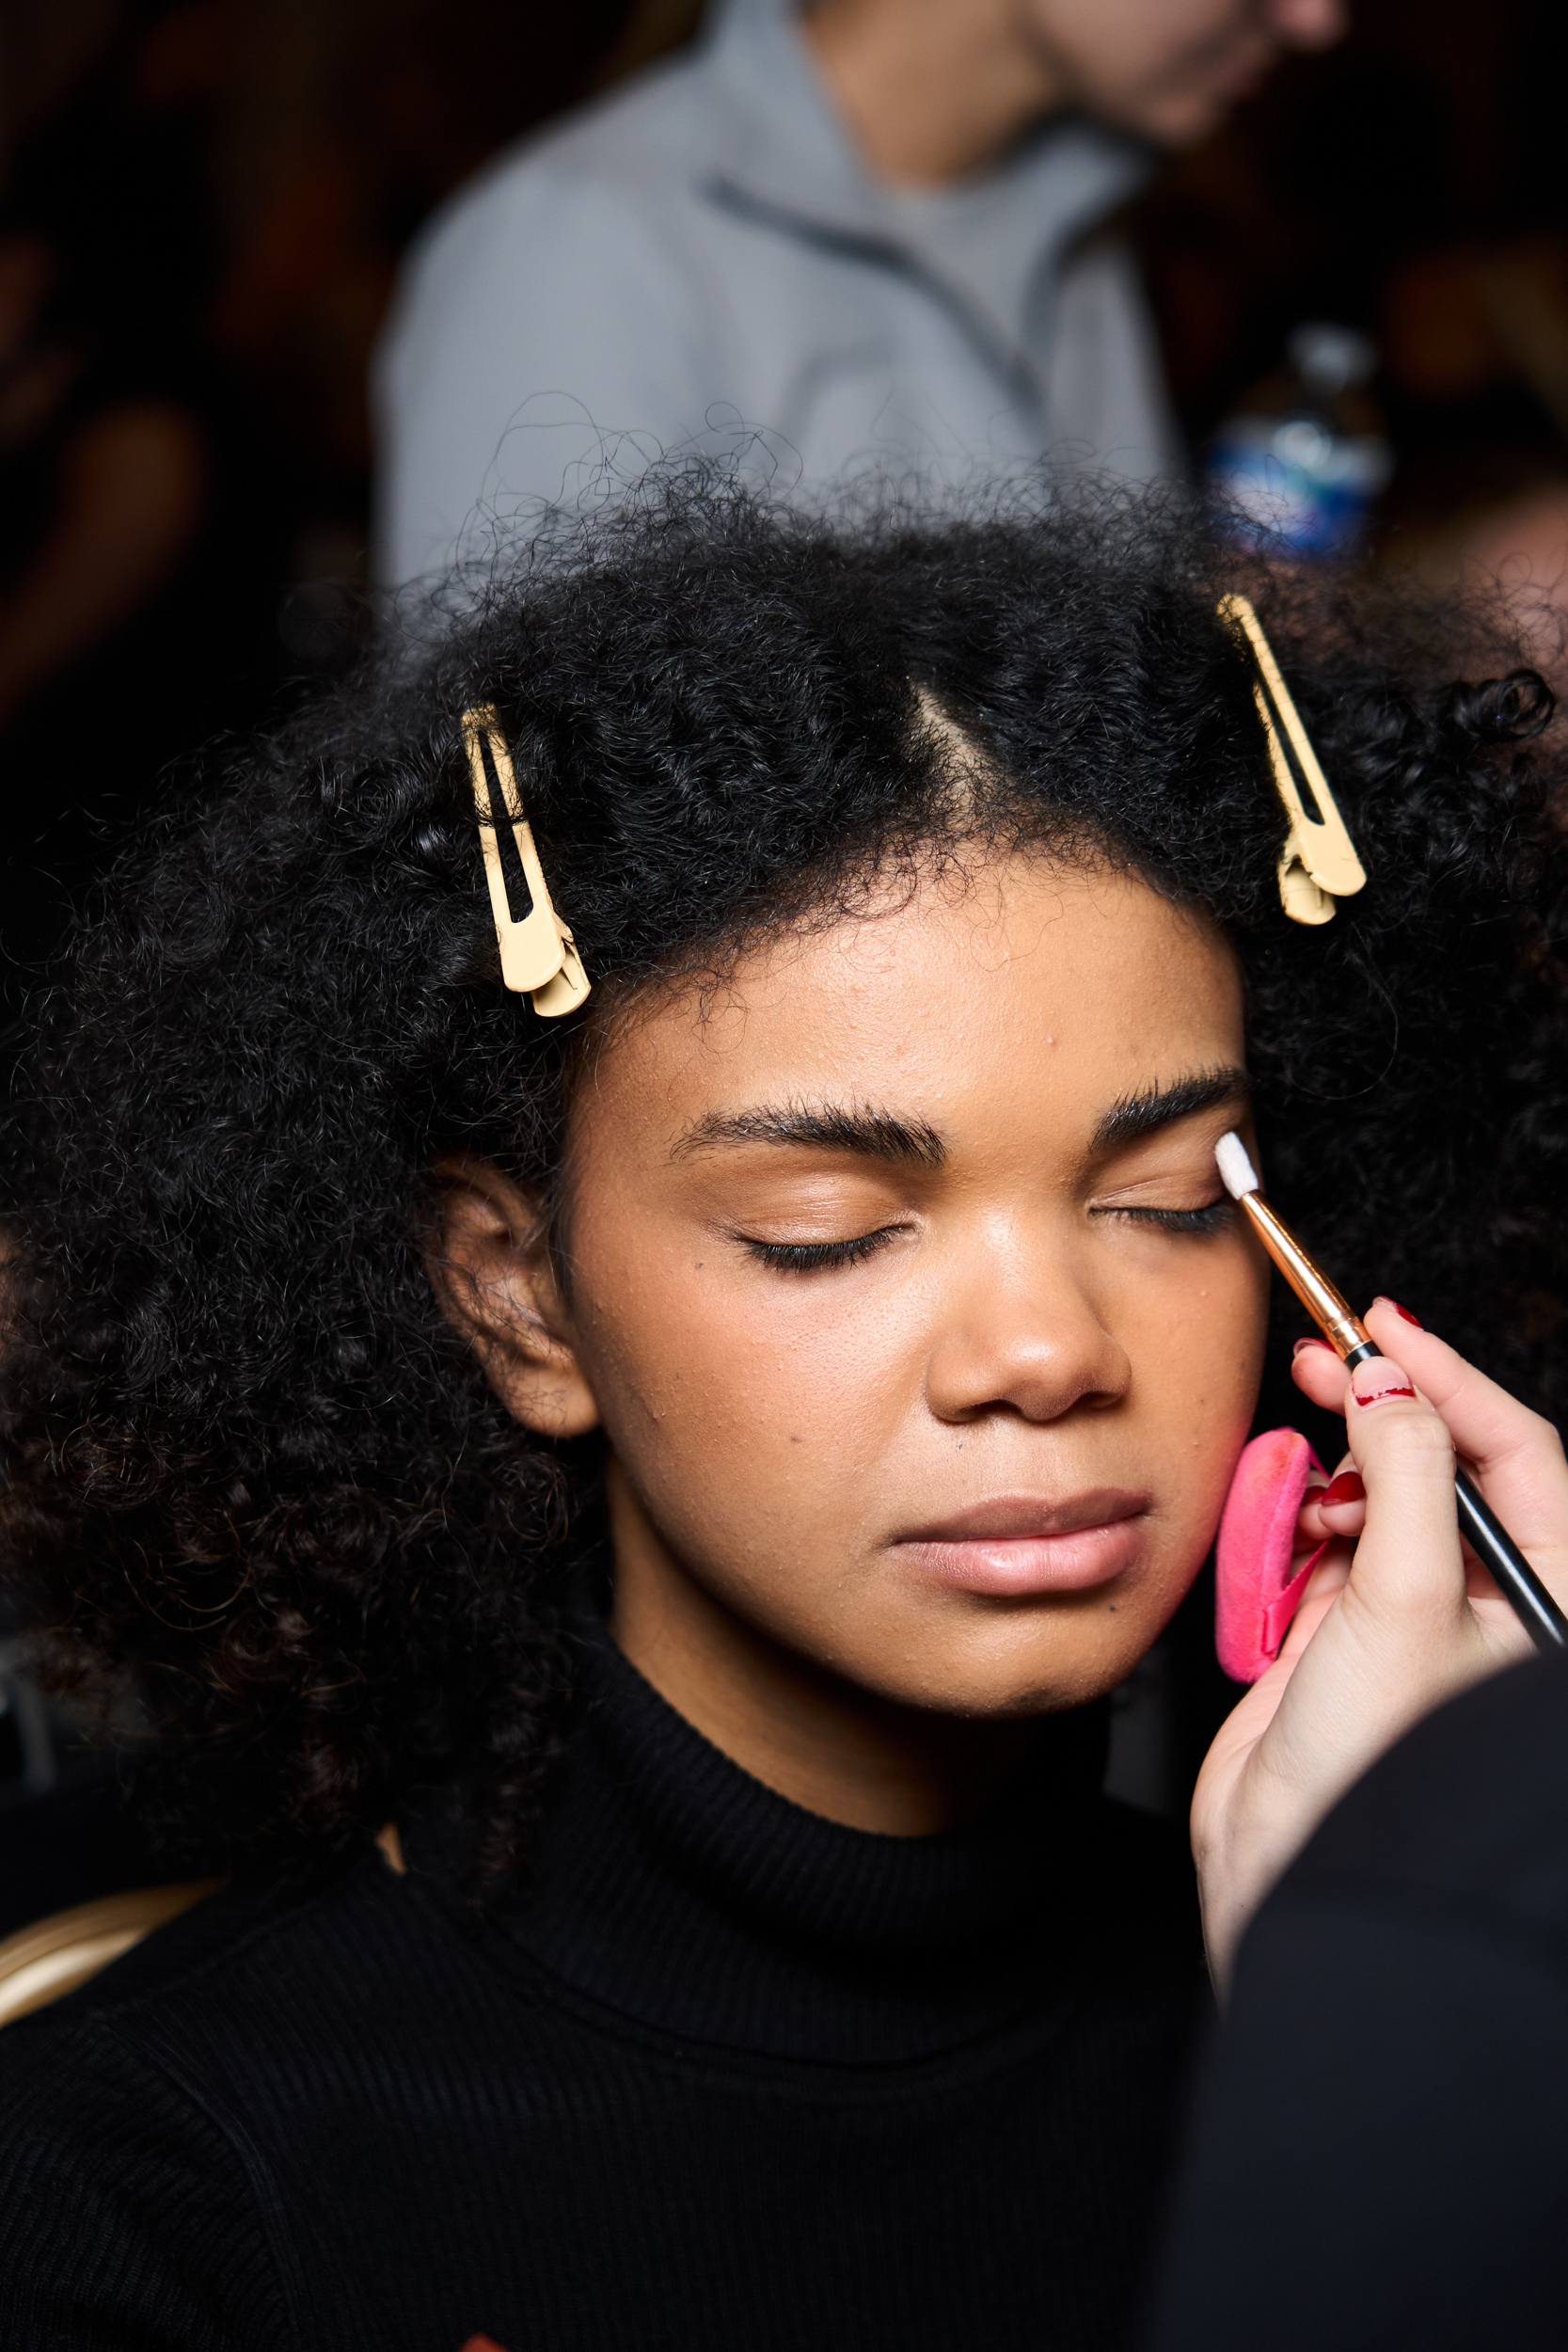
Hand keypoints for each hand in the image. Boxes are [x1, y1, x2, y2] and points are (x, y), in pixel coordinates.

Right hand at [1191, 1297, 1567, 1990]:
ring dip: (1345, 1461)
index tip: (1385, 1326)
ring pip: (1389, 1493)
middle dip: (1389, 1406)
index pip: (1517, 1452)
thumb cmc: (1373, 1764)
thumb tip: (1389, 1383)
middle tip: (1327, 1356)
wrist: (1291, 1867)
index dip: (1452, 1379)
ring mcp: (1420, 1614)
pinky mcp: (1351, 1631)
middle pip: (1452, 1463)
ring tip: (1307, 1456)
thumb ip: (1400, 1471)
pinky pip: (1339, 1538)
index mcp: (1544, 1592)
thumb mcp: (1403, 1594)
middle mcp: (1492, 1600)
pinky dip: (1312, 1514)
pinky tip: (1297, 1519)